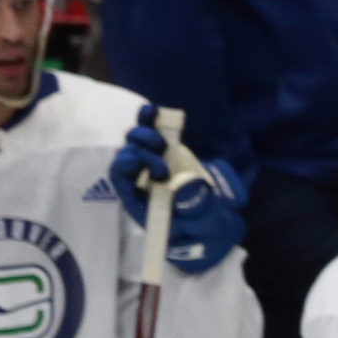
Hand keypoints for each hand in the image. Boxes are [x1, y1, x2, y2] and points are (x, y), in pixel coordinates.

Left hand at [110, 109, 248, 272]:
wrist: (216, 214)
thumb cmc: (206, 226)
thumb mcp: (202, 224)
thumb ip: (193, 210)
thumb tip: (183, 188)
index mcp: (140, 202)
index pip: (120, 179)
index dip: (126, 166)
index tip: (142, 161)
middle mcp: (139, 181)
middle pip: (126, 157)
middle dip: (140, 151)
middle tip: (160, 152)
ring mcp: (150, 164)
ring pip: (135, 143)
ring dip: (144, 135)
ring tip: (160, 138)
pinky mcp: (161, 152)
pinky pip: (148, 131)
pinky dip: (148, 120)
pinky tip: (152, 111)